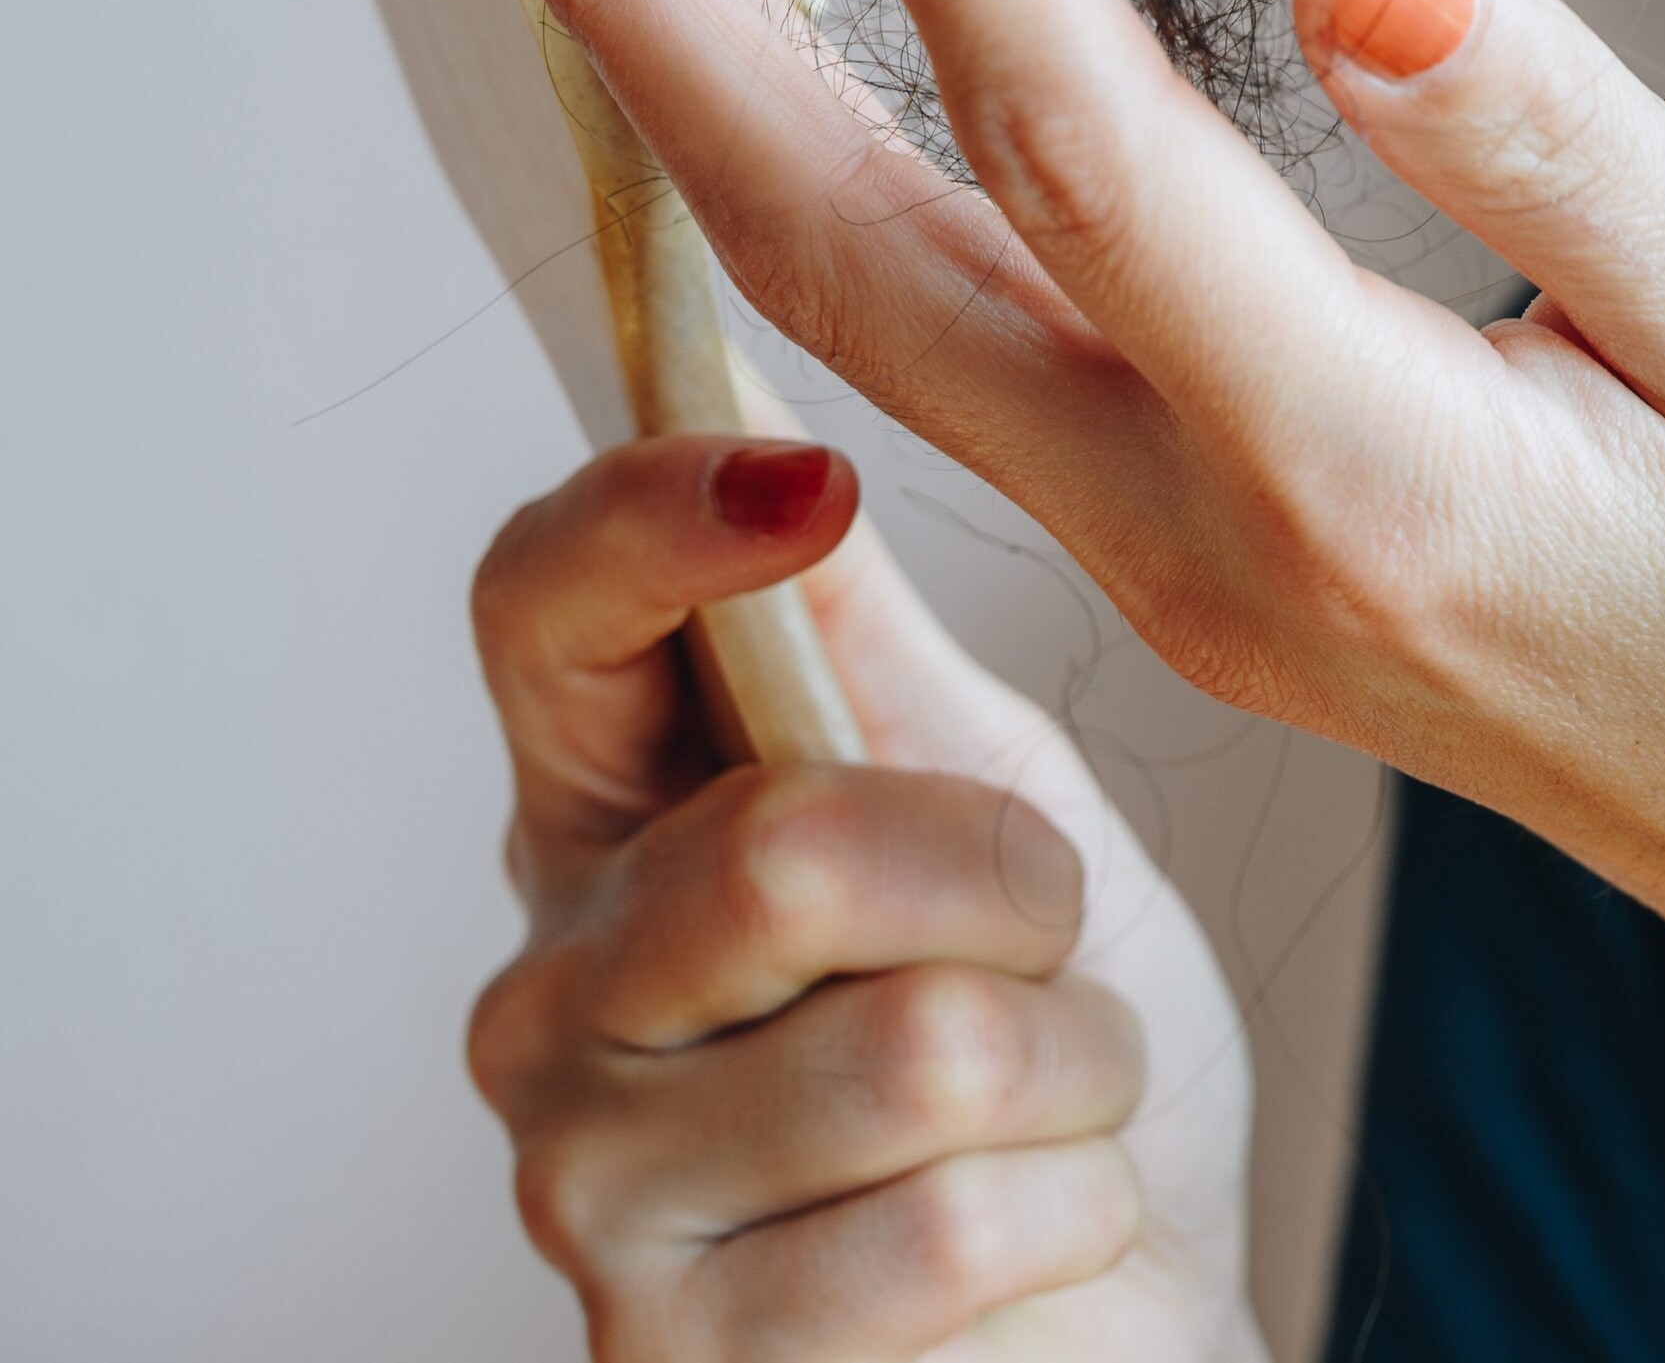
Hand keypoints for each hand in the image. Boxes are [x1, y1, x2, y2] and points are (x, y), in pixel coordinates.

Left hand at [453, 0, 1664, 997]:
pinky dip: (837, 191)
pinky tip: (804, 79)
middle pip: (858, 261)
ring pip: (879, 319)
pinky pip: (960, 363)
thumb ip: (1562, 147)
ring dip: (714, 98)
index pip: (1086, 151)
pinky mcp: (1209, 560)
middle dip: (664, 21)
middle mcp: (1222, 540)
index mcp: (1373, 476)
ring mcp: (1192, 569)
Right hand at [462, 433, 1259, 1360]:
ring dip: (1074, 1072)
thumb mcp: (995, 804)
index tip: (810, 487)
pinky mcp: (673, 1359)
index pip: (540, 615)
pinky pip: (950, 1229)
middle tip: (1049, 942)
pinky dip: (1075, 1214)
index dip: (654, 520)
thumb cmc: (1054, 1059)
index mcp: (615, 818)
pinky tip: (1041, 1233)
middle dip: (1014, 889)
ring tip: (1054, 1102)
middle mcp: (556, 992)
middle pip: (788, 849)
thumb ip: (862, 637)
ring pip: (914, 1051)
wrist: (1124, 1312)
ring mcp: (588, 1190)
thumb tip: (767, 399)